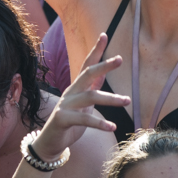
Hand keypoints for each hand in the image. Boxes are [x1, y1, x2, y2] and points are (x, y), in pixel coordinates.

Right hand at [31, 33, 128, 160]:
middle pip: (87, 74)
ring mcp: (65, 105)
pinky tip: (112, 127)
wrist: (50, 143)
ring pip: (90, 97)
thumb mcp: (83, 105)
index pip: (87, 65)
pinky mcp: (62, 119)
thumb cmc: (70, 123)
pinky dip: (99, 123)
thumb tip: (104, 74)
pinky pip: (83, 119)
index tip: (105, 34)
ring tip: (128, 101)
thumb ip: (92, 89)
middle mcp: (70, 93)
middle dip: (103, 65)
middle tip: (120, 59)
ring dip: (111, 98)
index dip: (95, 50)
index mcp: (77, 88)